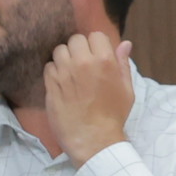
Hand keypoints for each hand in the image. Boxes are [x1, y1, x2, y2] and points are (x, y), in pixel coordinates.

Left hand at [40, 33, 135, 164]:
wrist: (93, 140)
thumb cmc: (113, 116)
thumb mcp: (126, 90)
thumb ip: (123, 64)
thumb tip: (125, 44)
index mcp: (104, 60)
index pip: (95, 36)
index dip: (96, 45)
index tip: (96, 57)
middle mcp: (83, 62)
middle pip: (75, 40)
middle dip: (79, 49)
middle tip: (82, 65)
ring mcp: (64, 72)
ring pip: (59, 50)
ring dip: (64, 58)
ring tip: (70, 73)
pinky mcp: (51, 84)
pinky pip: (49, 66)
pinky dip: (54, 72)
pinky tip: (61, 84)